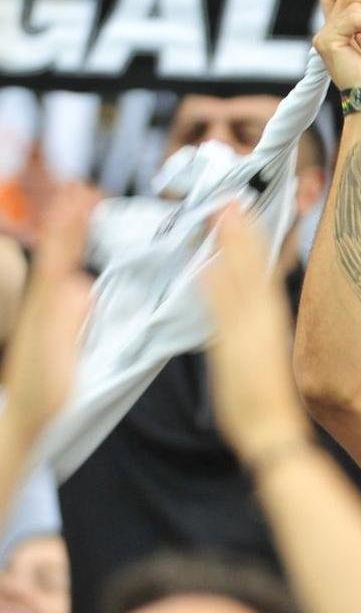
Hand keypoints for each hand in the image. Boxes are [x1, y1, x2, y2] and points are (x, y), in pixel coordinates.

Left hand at [0, 183, 96, 440]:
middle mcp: (43, 303)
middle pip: (55, 250)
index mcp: (49, 307)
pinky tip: (77, 255)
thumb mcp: (60, 363)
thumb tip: (81, 284)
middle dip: (68, 218)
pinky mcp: (49, 323)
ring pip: (54, 261)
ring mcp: (44, 312)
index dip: (73, 223)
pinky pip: (59, 277)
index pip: (62, 253)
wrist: (23, 423)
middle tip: (83, 189)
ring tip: (78, 207)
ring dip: (67, 232)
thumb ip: (67, 322)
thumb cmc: (45, 400)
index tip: (86, 196)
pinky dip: (67, 257)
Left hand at [202, 207, 309, 463]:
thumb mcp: (264, 364)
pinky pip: (225, 315)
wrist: (275, 437)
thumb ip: (254, 336)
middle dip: (240, 237)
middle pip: (251, 273)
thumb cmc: (270, 409)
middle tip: (231, 202)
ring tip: (223, 216)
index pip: (260, 279)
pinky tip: (204, 270)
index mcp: (268, 329)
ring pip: (241, 284)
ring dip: (231, 250)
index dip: (249, 247)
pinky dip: (217, 291)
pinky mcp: (236, 354)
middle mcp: (261, 328)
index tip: (240, 218)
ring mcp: (249, 339)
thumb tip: (232, 311)